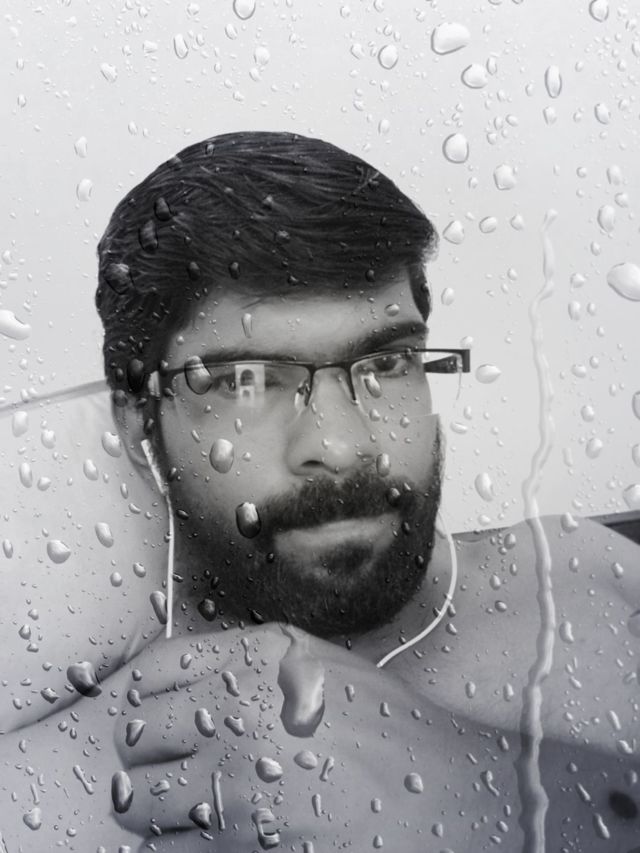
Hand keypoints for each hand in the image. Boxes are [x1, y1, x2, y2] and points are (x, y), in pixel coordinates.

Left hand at [113, 622, 512, 851]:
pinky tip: (212, 837)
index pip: (152, 670)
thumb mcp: (317, 666)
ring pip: (138, 801)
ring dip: (153, 809)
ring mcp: (237, 774)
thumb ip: (249, 664)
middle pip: (133, 734)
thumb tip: (183, 687)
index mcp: (254, 657)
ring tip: (186, 810)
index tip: (142, 717)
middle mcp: (236, 707)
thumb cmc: (386, 726)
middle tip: (164, 771)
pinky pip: (169, 850)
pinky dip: (177, 848)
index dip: (139, 697)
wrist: (442, 789)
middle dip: (142, 757)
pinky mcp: (244, 836)